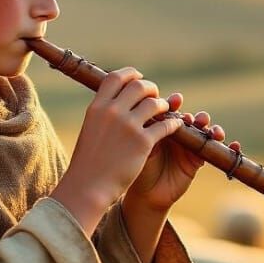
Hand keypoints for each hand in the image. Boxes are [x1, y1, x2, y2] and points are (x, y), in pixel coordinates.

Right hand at [50, 68, 184, 231]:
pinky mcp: (143, 142)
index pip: (116, 77)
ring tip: (166, 111)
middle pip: (139, 86)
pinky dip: (173, 124)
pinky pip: (165, 125)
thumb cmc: (88, 163)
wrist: (88, 187)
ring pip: (155, 103)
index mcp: (97, 107)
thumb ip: (102, 113)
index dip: (131, 74)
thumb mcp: (90, 129)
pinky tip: (175, 126)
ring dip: (164, 105)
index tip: (139, 79)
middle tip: (155, 96)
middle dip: (151, 88)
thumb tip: (113, 101)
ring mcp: (128, 126)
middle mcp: (112, 112)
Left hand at [125, 94, 238, 212]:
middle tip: (196, 120)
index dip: (174, 103)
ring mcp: (190, 146)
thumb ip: (151, 133)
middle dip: (197, 117)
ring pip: (205, 132)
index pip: (170, 110)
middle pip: (192, 119)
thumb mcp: (143, 149)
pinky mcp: (199, 159)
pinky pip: (215, 151)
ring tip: (213, 132)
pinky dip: (227, 147)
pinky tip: (235, 146)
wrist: (147, 195)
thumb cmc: (140, 170)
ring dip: (212, 129)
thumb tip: (155, 115)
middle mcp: (177, 133)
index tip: (177, 100)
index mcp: (162, 127)